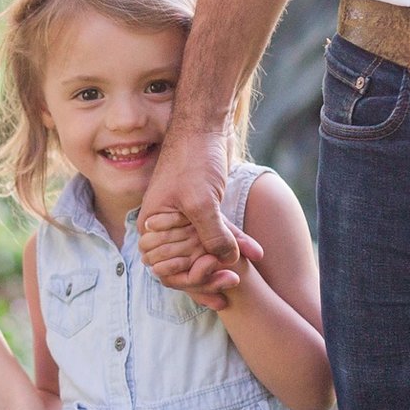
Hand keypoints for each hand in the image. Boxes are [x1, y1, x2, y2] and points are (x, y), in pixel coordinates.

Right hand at [140, 128, 248, 305]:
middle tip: (232, 282)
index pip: (165, 268)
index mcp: (153, 227)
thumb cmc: (193, 160)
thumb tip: (228, 263)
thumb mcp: (201, 203)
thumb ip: (213, 235)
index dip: (189, 279)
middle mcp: (165, 227)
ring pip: (204, 252)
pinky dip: (235, 243)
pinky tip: (256, 253)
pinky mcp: (204, 212)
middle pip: (185, 265)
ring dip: (225, 263)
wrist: (204, 126)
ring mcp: (185, 220)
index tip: (214, 277)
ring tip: (242, 276)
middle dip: (209, 276)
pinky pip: (218, 235)